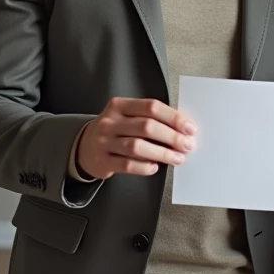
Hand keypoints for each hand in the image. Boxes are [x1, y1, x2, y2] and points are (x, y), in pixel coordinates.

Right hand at [76, 98, 196, 179]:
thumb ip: (149, 118)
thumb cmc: (114, 130)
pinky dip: (145, 167)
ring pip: (137, 147)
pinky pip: (127, 165)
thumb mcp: (126, 116)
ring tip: (177, 158)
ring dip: (162, 153)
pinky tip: (155, 167)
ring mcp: (104, 141)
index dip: (173, 117)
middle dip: (171, 136)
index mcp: (119, 105)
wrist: (84, 146)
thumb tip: (181, 129)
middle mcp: (110, 121)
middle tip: (187, 145)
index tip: (189, 128)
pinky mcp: (102, 161)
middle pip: (146, 126)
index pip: (151, 107)